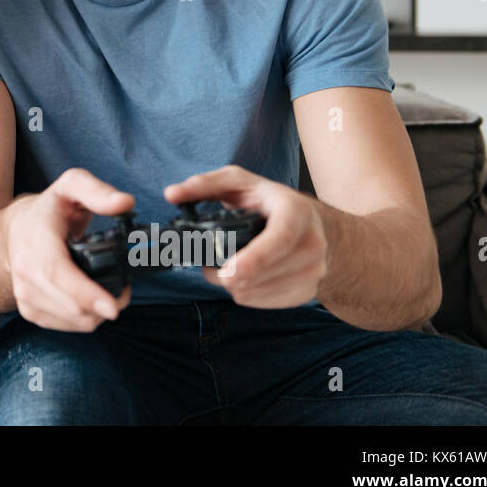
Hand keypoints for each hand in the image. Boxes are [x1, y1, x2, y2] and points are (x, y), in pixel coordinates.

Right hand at [5, 168, 134, 332]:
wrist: (14, 231)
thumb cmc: (48, 210)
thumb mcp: (71, 186)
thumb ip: (97, 191)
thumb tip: (125, 203)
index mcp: (35, 239)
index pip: (57, 272)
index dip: (85, 293)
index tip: (112, 307)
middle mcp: (25, 271)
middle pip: (69, 304)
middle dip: (104, 305)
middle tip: (124, 292)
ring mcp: (25, 294)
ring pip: (72, 320)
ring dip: (97, 314)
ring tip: (109, 294)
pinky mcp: (30, 311)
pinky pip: (66, 326)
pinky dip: (85, 319)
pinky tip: (91, 301)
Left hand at [164, 164, 326, 307]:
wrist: (313, 225)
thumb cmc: (268, 201)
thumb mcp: (238, 182)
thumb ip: (203, 185)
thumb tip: (171, 194)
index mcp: (296, 212)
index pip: (280, 240)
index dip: (254, 260)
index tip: (227, 273)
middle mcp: (312, 243)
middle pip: (265, 274)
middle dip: (228, 275)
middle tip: (209, 266)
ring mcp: (315, 271)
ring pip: (261, 292)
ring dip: (235, 286)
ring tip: (227, 268)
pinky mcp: (308, 292)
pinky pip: (266, 303)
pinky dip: (247, 295)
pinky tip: (244, 279)